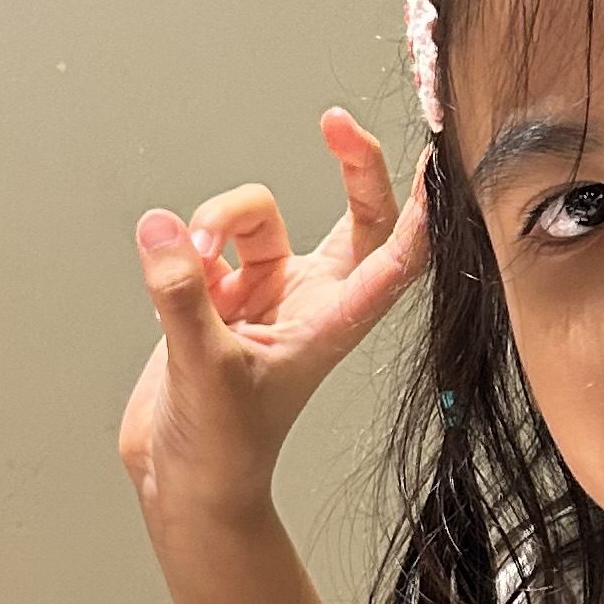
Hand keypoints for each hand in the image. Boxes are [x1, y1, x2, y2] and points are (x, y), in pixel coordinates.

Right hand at [119, 111, 425, 538]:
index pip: (399, 257)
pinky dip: (184, 248)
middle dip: (351, 165)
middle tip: (334, 121)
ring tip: (187, 259)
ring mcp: (267, 295)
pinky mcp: (222, 296)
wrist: (183, 481)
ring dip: (219, 220)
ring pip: (258, 218)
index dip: (425, 207)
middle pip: (351, 215)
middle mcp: (310, 300)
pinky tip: (168, 278)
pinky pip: (207, 242)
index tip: (437, 156)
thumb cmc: (221, 448)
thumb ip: (184, 297)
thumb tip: (165, 230)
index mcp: (333, 321)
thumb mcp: (203, 369)